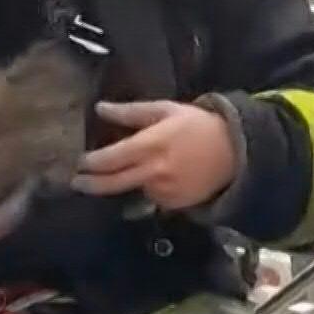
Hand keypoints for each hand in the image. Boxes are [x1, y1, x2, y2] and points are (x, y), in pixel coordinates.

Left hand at [73, 101, 237, 210]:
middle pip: (112, 184)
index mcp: (150, 145)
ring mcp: (165, 192)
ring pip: (134, 189)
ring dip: (129, 181)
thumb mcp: (165, 110)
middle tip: (77, 182)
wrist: (236, 151)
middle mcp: (154, 172)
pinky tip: (161, 176)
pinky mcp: (176, 204)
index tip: (79, 163)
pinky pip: (154, 198)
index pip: (109, 159)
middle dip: (91, 184)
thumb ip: (130, 112)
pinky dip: (151, 188)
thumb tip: (100, 108)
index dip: (90, 163)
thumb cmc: (197, 125)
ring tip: (138, 167)